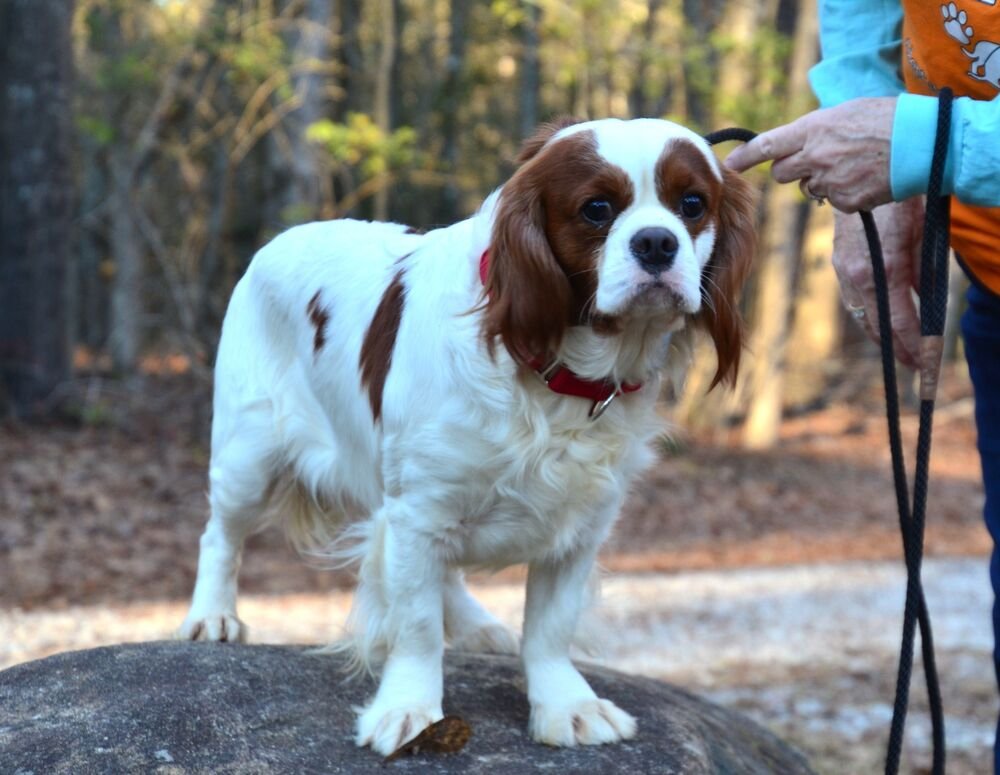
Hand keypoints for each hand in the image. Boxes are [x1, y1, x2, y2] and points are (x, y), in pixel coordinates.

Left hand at [724, 97, 896, 212]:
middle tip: (814, 160)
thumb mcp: (845, 113)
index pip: (768, 145)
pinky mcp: (846, 202)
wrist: (924, 142)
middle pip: (782, 173)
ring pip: (809, 188)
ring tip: (853, 164)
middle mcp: (815, 157)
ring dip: (822, 180)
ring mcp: (830, 182)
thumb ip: (816, 130)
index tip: (728, 165)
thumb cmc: (887, 119)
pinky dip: (845, 193)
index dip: (745, 157)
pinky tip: (866, 178)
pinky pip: (834, 201)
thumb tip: (797, 146)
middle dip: (790, 170)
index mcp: (813, 129)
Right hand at [834, 199, 923, 368]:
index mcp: (885, 269)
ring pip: (862, 316)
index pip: (899, 321)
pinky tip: (880, 323)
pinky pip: (853, 301)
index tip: (924, 364)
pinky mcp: (839, 265)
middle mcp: (858, 276)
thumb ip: (924, 272)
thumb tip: (929, 304)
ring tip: (900, 349)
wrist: (859, 173)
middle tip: (916, 365)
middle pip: (877, 326)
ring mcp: (844, 271)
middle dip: (897, 348)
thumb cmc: (901, 200)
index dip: (912, 346)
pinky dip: (868, 316)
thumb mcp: (924, 235)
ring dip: (881, 335)